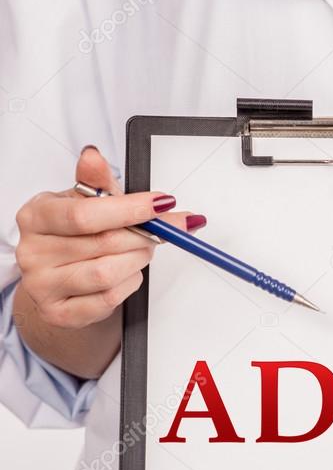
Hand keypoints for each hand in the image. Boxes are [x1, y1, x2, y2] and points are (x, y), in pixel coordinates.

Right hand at [13, 146, 206, 376]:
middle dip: (143, 236)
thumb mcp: (83, 200)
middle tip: (160, 229)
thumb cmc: (74, 233)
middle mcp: (32, 251)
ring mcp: (42, 286)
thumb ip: (96, 181)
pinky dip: (129, 284)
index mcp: (36, 216)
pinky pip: (108, 299)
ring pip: (107, 274)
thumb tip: (94, 156)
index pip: (85, 213)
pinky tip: (128, 273)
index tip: (162, 203)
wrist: (57, 276)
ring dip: (137, 260)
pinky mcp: (58, 313)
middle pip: (103, 243)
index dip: (130, 209)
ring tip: (141, 250)